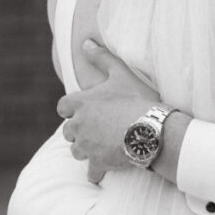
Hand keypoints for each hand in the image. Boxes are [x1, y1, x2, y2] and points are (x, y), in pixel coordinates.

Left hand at [57, 40, 157, 183]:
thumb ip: (102, 58)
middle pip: (68, 131)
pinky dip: (96, 171)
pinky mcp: (97, 163)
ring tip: (102, 144)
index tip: (84, 110)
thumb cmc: (137, 99)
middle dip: (79, 130)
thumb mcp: (121, 74)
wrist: (152, 130)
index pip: (62, 107)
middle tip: (97, 127)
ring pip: (77, 151)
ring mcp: (87, 146)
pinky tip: (104, 169)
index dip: (72, 108)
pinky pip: (91, 172)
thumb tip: (86, 43)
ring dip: (85, 148)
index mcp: (80, 103)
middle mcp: (78, 126)